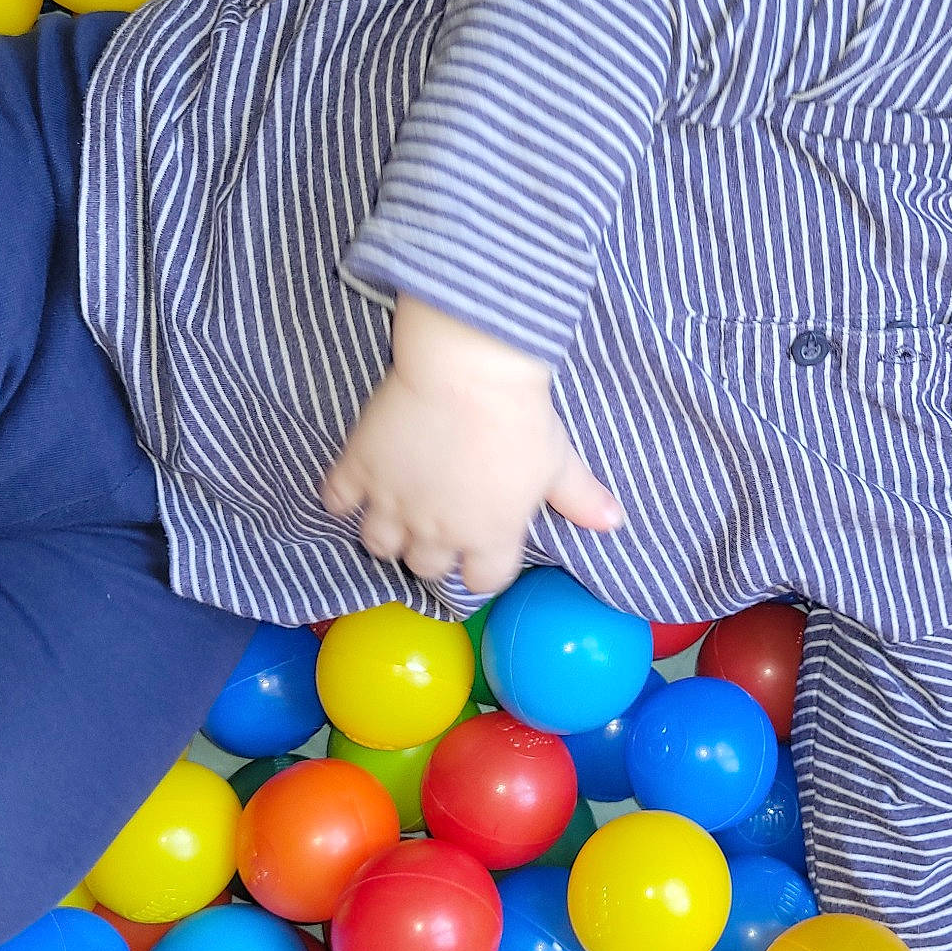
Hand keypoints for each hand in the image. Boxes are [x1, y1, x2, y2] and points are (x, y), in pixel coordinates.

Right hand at [321, 299, 624, 593]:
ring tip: (401, 506)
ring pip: (377, 545)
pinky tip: (359, 481)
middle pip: (425, 567)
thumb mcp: (558, 460)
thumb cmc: (520, 415)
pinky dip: (343, 496)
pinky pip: (336, 502)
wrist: (468, 368)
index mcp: (490, 537)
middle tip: (439, 518)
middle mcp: (438, 532)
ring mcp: (393, 502)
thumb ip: (581, 498)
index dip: (484, 564)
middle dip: (433, 549)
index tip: (483, 543)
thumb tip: (615, 522)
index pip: (483, 582)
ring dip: (388, 531)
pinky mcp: (359, 468)